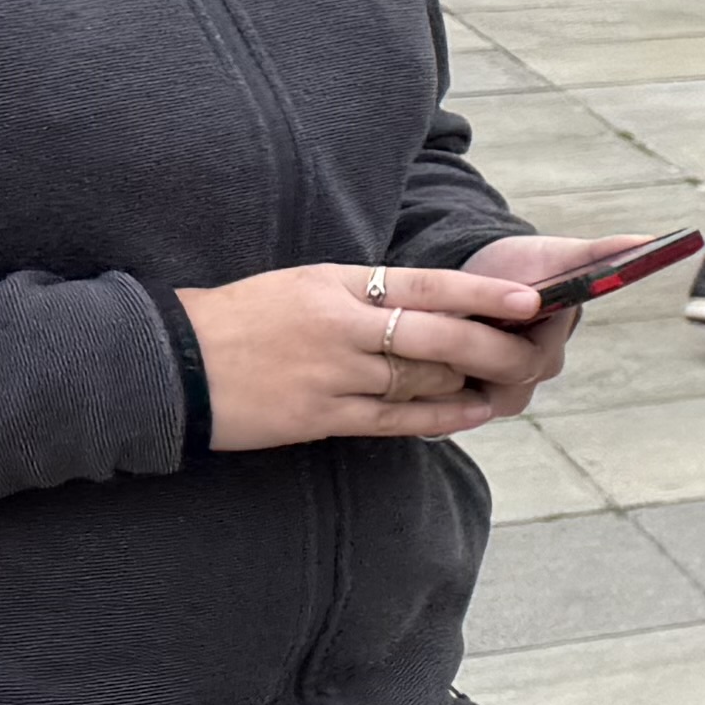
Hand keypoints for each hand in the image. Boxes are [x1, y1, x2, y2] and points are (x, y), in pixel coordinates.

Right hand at [180, 253, 568, 450]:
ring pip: (421, 379)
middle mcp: (339, 327)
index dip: (484, 294)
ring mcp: (331, 375)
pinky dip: (439, 416)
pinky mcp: (318, 417)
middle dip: (493, 343)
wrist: (170, 362)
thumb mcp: (301, 285)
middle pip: (436, 336)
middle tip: (534, 347)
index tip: (531, 300)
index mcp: (335, 285)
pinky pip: (395, 419)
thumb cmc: (240, 318)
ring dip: (468, 380)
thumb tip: (430, 300)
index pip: (426, 285)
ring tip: (507, 379)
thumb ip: (363, 292)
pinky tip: (472, 413)